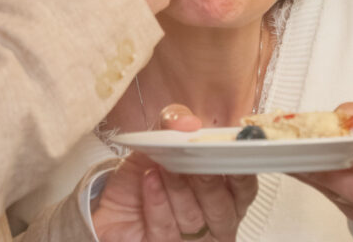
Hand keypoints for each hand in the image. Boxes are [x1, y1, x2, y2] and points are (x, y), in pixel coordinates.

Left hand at [92, 105, 256, 240]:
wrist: (108, 209)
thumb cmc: (142, 180)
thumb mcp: (156, 147)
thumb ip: (173, 127)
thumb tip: (187, 122)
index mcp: (223, 195)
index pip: (244, 188)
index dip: (241, 172)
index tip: (232, 152)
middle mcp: (213, 220)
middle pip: (222, 206)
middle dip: (207, 181)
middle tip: (194, 161)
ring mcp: (192, 240)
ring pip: (194, 218)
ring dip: (178, 190)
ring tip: (163, 168)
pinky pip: (165, 230)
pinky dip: (157, 203)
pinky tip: (150, 183)